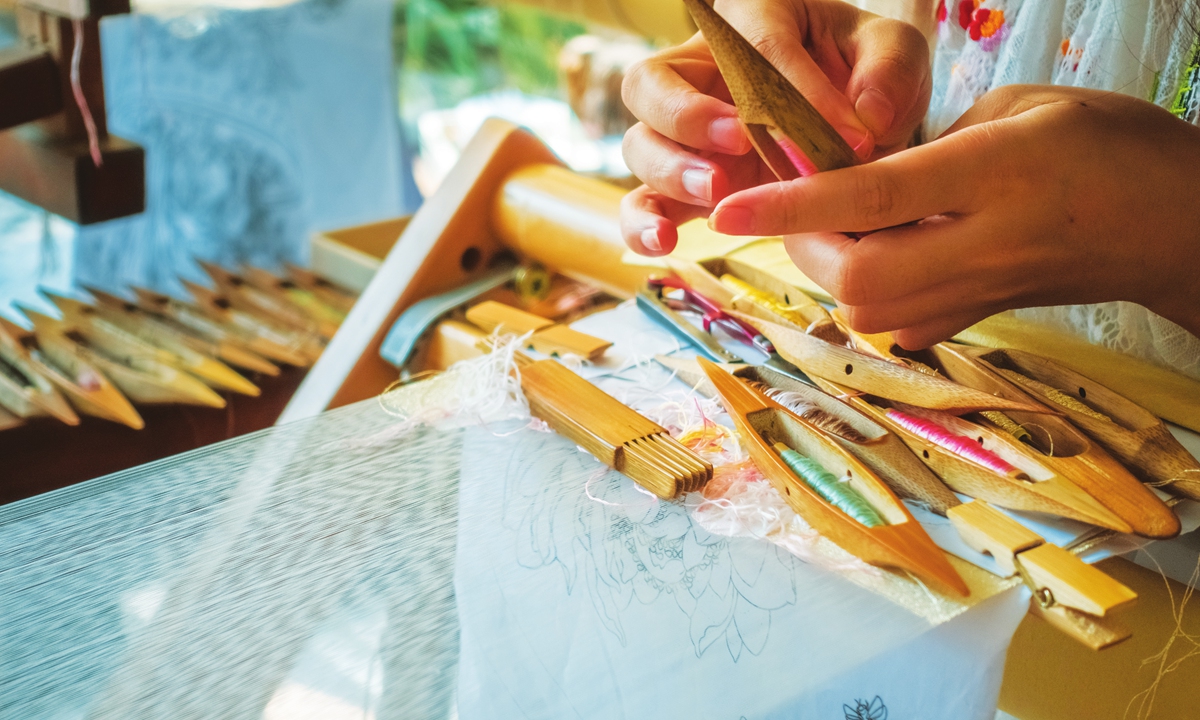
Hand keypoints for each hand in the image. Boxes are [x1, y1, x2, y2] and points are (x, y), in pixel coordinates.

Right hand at [619, 0, 930, 255]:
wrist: (859, 125)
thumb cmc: (865, 76)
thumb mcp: (895, 56)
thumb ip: (890, 73)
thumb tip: (867, 121)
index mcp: (753, 20)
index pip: (758, 44)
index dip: (797, 88)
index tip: (848, 134)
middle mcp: (700, 73)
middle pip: (652, 82)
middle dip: (689, 114)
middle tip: (741, 143)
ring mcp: (684, 135)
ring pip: (641, 143)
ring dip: (672, 170)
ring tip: (717, 193)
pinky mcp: (682, 186)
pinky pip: (640, 203)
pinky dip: (642, 224)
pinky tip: (663, 243)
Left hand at [707, 86, 1199, 346]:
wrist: (1174, 226)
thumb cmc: (1107, 148)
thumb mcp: (1020, 111)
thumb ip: (930, 145)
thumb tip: (865, 182)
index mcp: (991, 176)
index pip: (870, 199)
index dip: (792, 203)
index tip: (727, 209)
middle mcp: (979, 246)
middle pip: (853, 277)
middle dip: (806, 243)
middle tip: (800, 201)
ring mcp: (977, 296)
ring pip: (864, 308)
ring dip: (832, 265)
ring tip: (842, 222)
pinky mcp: (973, 322)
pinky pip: (892, 322)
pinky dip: (866, 290)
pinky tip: (882, 252)